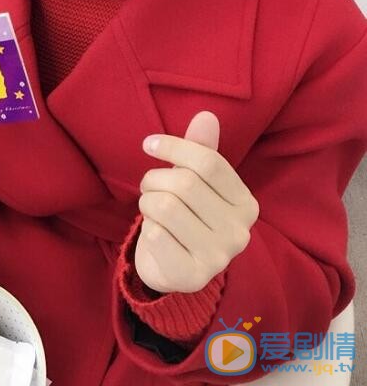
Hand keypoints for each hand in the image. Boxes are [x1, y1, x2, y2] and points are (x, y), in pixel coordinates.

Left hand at [134, 110, 259, 293]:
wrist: (173, 266)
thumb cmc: (186, 213)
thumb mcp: (195, 180)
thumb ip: (201, 149)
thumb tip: (206, 115)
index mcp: (246, 203)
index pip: (208, 162)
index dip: (174, 147)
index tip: (149, 144)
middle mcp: (240, 232)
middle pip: (184, 183)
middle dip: (154, 178)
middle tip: (149, 185)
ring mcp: (219, 258)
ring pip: (165, 207)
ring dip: (147, 201)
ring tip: (151, 208)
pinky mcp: (192, 276)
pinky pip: (155, 235)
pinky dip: (147, 228)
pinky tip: (155, 234)